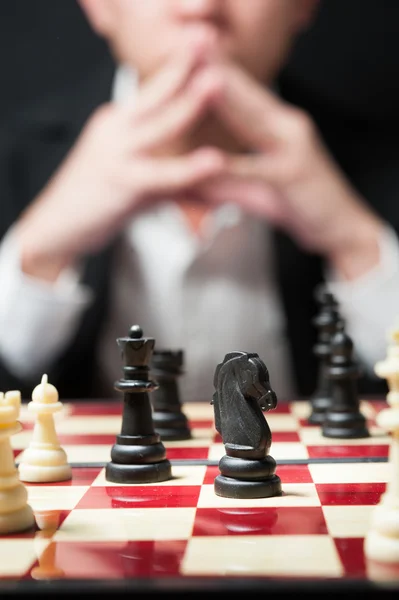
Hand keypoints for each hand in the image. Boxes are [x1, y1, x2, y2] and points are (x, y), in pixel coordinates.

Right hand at [15, 43, 224, 281]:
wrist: (58, 227)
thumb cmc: (95, 199)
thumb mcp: (130, 172)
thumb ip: (166, 168)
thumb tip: (203, 170)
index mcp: (117, 123)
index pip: (153, 89)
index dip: (177, 65)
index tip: (200, 44)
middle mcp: (115, 132)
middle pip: (155, 94)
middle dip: (183, 66)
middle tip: (207, 40)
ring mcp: (117, 156)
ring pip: (159, 126)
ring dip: (189, 103)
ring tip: (215, 84)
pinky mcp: (122, 185)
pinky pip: (162, 176)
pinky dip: (189, 169)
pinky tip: (213, 161)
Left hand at [194, 62, 384, 279]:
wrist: (342, 228)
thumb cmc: (301, 206)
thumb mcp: (260, 191)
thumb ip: (227, 182)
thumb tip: (190, 183)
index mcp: (280, 125)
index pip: (245, 93)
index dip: (220, 69)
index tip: (193, 49)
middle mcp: (289, 128)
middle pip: (248, 95)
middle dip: (219, 68)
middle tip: (194, 41)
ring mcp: (294, 150)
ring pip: (254, 121)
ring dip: (228, 98)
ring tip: (202, 77)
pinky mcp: (294, 177)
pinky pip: (257, 171)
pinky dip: (234, 166)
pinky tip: (211, 159)